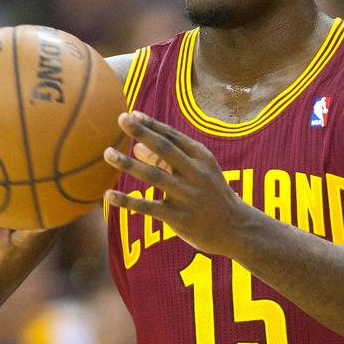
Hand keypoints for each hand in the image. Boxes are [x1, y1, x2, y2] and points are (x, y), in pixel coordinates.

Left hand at [102, 111, 251, 254]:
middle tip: (121, 119)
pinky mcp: (179, 218)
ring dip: (128, 164)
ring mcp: (188, 196)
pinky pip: (148, 207)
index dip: (151, 125)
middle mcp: (196, 173)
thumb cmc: (211, 195)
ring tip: (107, 153)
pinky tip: (109, 195)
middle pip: (165, 148)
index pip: (173, 136)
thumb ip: (167, 160)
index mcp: (202, 158)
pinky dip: (127, 201)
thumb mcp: (198, 172)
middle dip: (142, 132)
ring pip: (154, 176)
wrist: (236, 228)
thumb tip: (135, 147)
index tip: (131, 114)